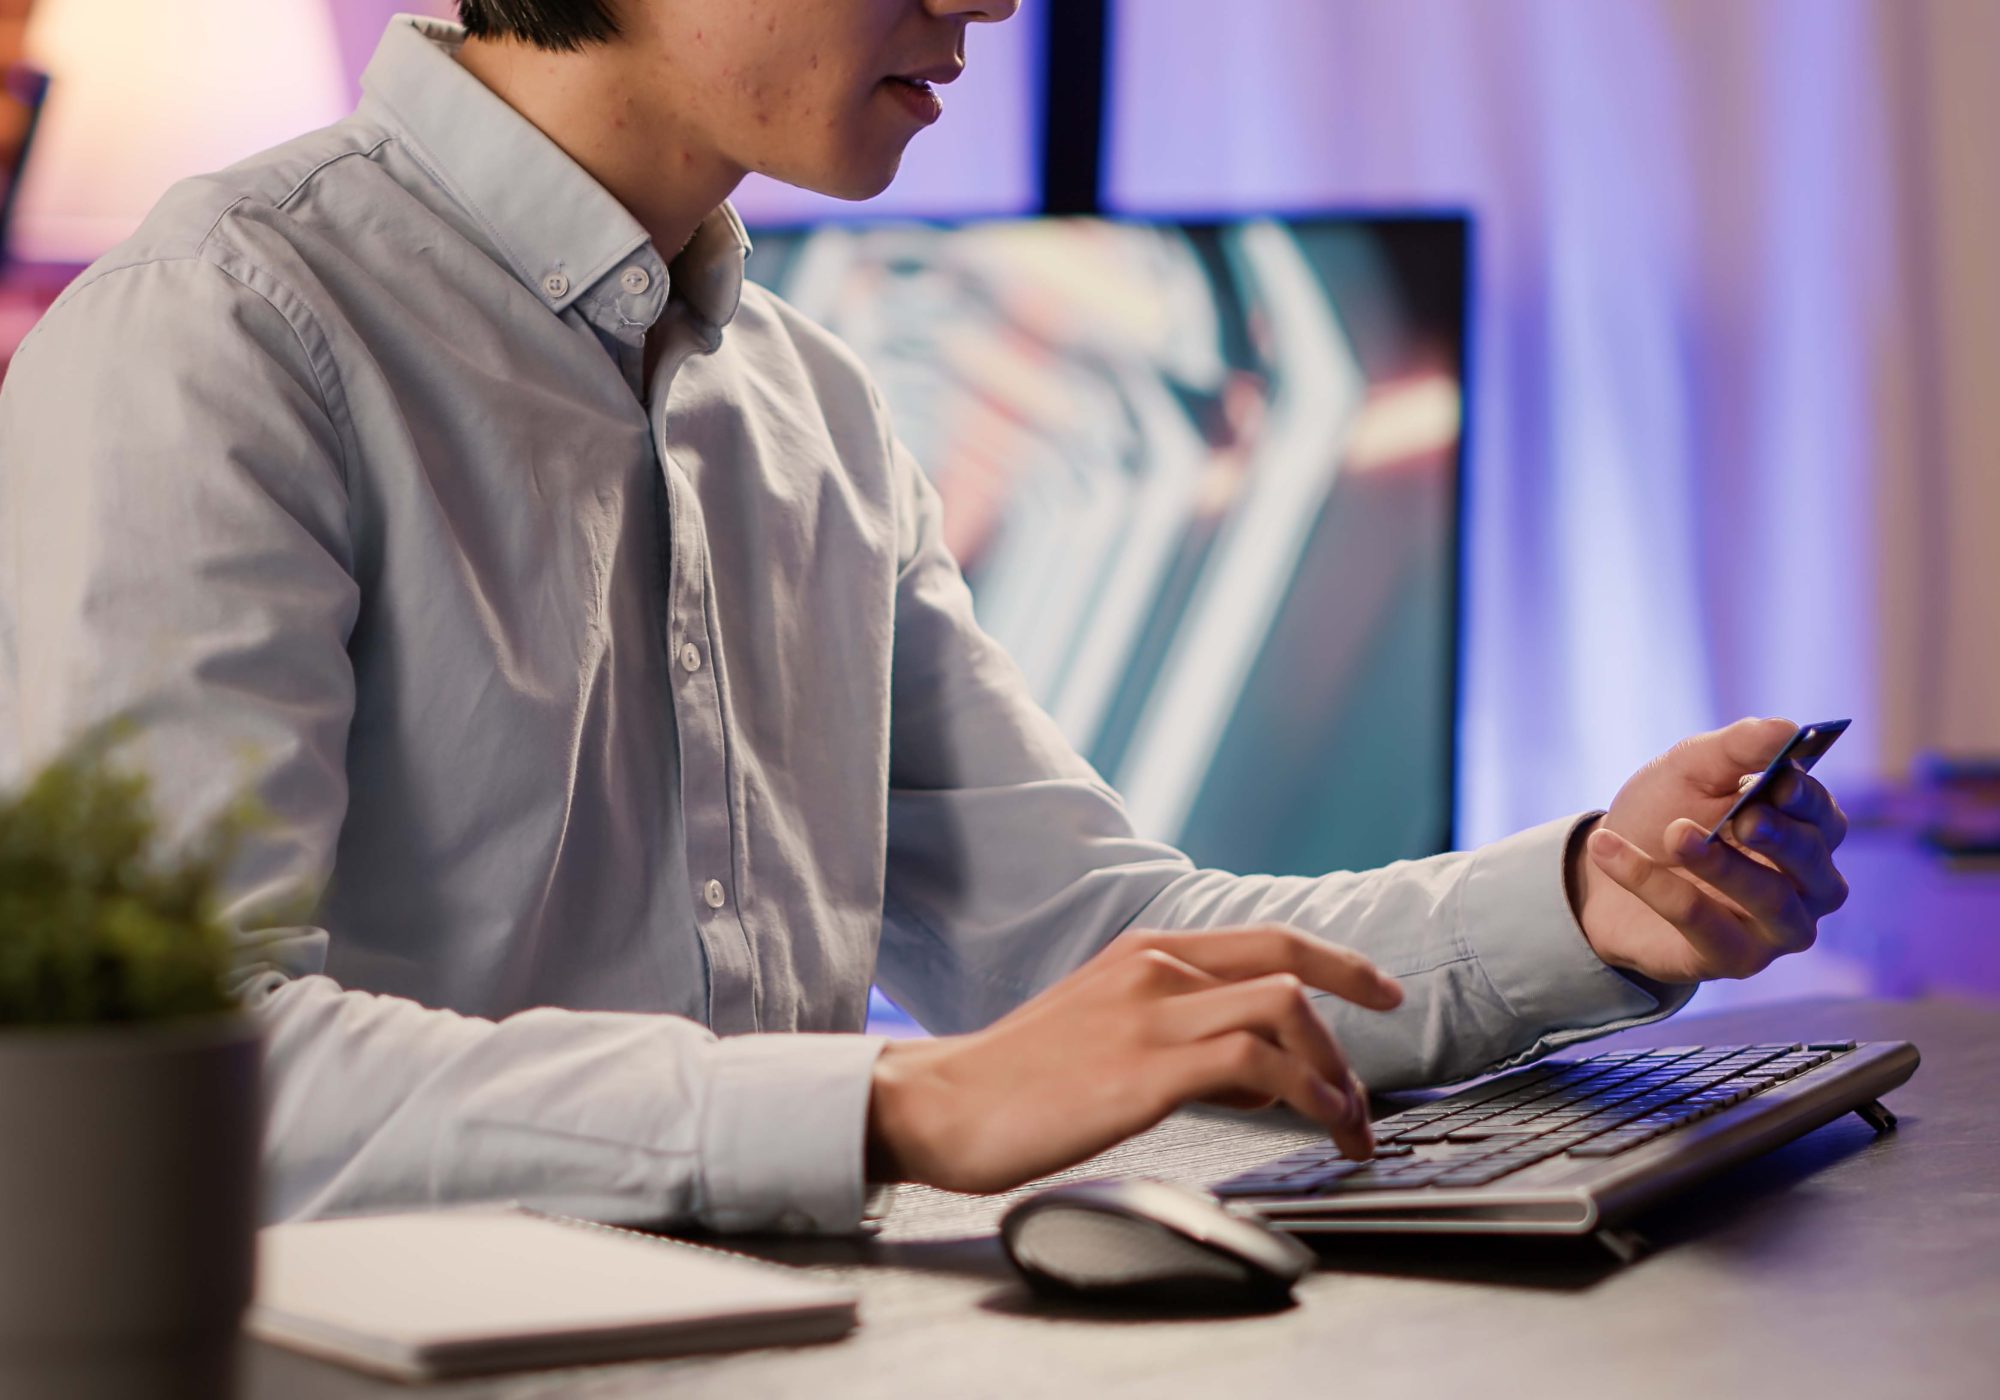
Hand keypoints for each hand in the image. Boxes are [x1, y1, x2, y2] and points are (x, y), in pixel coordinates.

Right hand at [865, 926, 1403, 1193]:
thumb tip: (1261, 1074)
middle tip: (1363, 1100)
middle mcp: (1152, 971)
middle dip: (1347, 1035)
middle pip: (1289, 971)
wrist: (939, 1105)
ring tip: (1345, 1125)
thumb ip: (1182, 1035)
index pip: (1268, 940)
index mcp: (1145, 954)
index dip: (1340, 962)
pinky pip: (1252, 1063)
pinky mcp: (1142, 1072)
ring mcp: (1148, 1017)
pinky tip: (1311, 1124)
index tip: (1383, 991)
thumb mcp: (1106, 1029)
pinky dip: (1303, 1092)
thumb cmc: (1017, 1081)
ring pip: (1282, 1011)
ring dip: (1332, 1071)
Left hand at [1572, 717, 1849, 983]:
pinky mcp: (1732, 959)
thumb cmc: (1662, 813)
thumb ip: (1738, 748)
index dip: (1807, 801)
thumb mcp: (1691, 769)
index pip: (1826, 819)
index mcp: (1805, 831)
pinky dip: (1654, 884)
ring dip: (1724, 866)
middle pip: (1814, 866)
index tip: (1780, 781)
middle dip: (1780, 838)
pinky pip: (1701, 924)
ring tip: (1675, 832)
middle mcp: (1805, 886)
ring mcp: (1774, 929)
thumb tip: (1786, 729)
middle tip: (1743, 817)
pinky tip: (1609, 850)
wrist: (1602, 869)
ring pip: (1771, 903)